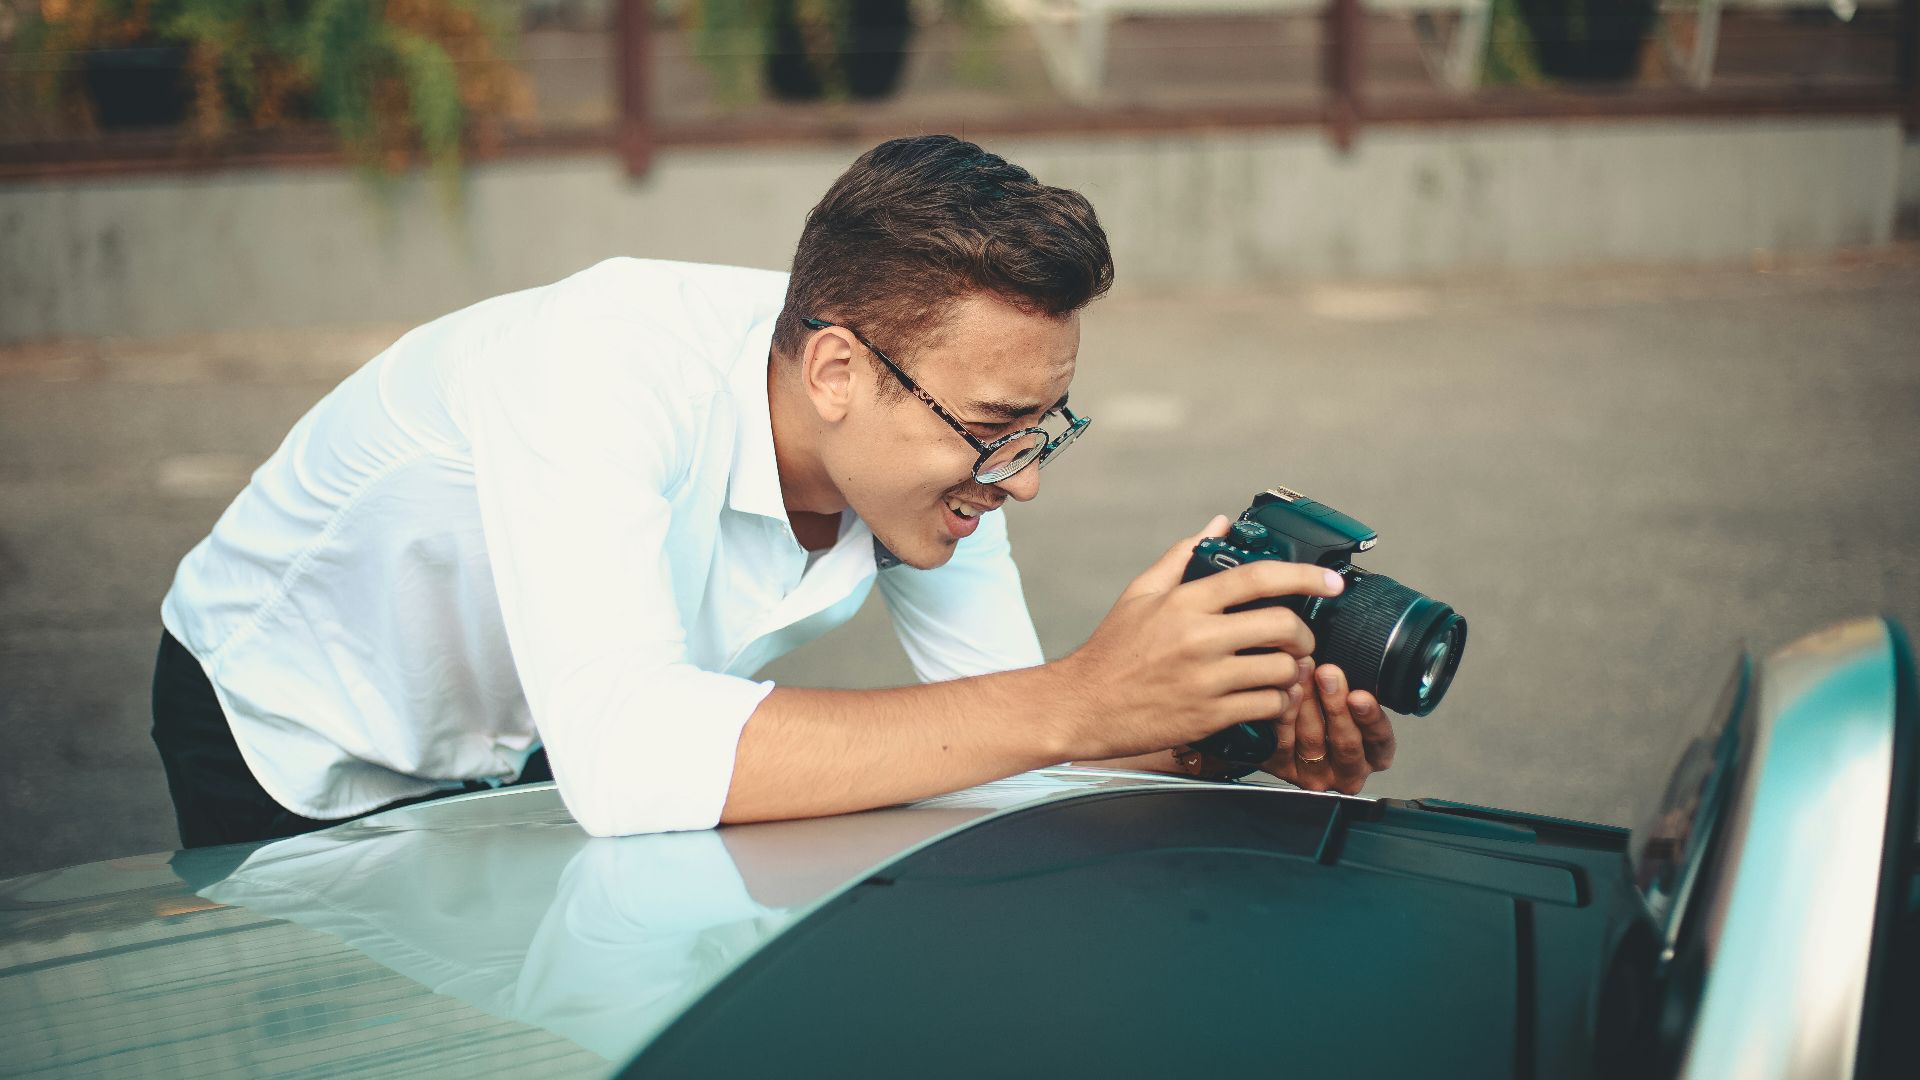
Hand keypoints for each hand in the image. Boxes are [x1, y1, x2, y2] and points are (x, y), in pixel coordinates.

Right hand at [1058, 517, 1345, 761]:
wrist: (1082, 706)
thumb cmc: (1111, 652)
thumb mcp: (1140, 594)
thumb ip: (1182, 555)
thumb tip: (1219, 524)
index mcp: (1185, 602)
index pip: (1257, 578)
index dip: (1304, 576)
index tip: (1331, 581)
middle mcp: (1198, 637)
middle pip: (1282, 626)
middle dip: (1305, 635)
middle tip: (1301, 641)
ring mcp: (1205, 679)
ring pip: (1282, 670)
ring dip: (1293, 673)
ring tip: (1284, 673)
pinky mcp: (1209, 716)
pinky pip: (1268, 706)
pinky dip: (1278, 704)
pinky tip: (1269, 700)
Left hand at [1258, 658, 1396, 794]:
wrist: (1291, 733)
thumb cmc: (1330, 711)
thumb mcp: (1351, 702)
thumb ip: (1354, 692)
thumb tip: (1345, 668)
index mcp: (1374, 757)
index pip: (1380, 740)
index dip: (1370, 718)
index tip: (1359, 695)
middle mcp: (1348, 772)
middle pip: (1346, 743)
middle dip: (1336, 705)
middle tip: (1327, 674)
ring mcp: (1315, 775)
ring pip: (1312, 740)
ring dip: (1307, 702)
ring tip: (1302, 673)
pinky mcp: (1284, 769)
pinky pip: (1282, 743)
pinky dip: (1283, 715)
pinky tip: (1284, 693)